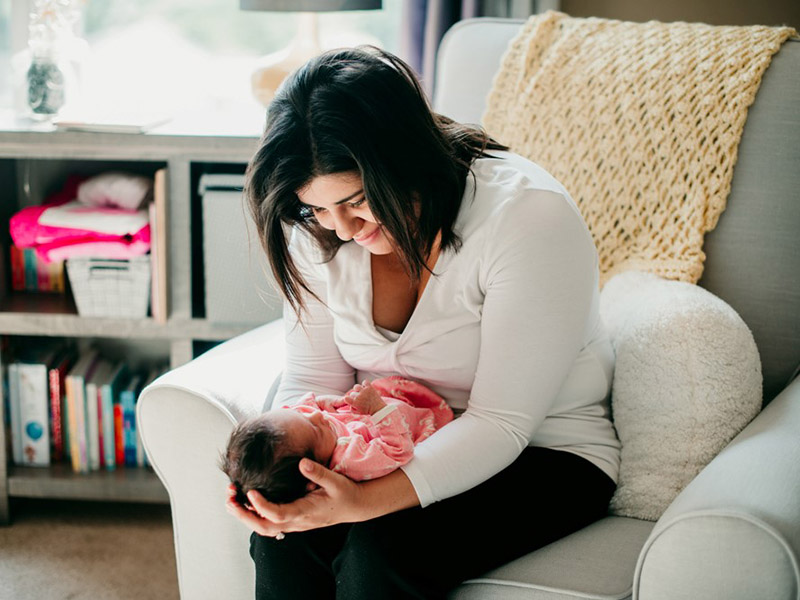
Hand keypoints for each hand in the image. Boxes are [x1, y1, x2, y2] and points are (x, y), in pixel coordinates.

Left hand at [224, 459, 365, 537]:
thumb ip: (318, 472)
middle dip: (243, 515)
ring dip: (245, 516)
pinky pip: (269, 523)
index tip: (250, 491)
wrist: (355, 506)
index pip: (277, 514)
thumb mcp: (335, 481)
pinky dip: (254, 515)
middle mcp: (297, 521)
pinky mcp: (292, 519)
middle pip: (264, 526)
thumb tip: (302, 463)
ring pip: (263, 528)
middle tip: (229, 499)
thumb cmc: (345, 493)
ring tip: (231, 500)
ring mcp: (294, 523)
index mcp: (305, 511)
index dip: (261, 506)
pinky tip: (245, 502)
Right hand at [345, 380, 386, 414]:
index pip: (346, 398)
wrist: (378, 409)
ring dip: (357, 389)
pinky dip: (364, 384)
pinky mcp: (369, 387)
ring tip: (360, 392)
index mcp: (355, 403)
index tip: (349, 400)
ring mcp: (364, 391)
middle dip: (354, 396)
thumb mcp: (357, 412)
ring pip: (356, 387)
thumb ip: (351, 408)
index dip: (347, 399)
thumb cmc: (367, 411)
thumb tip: (349, 403)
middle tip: (358, 398)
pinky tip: (365, 387)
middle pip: (352, 393)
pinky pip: (365, 382)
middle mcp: (359, 396)